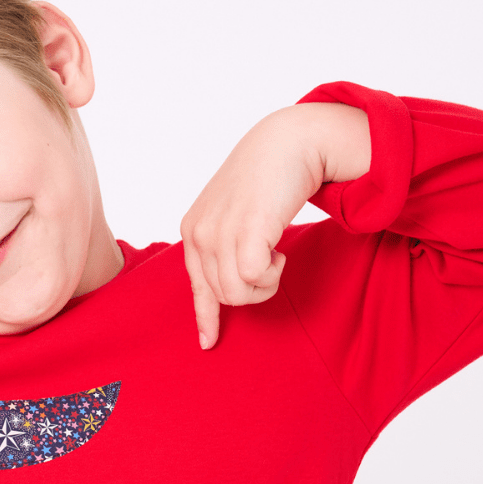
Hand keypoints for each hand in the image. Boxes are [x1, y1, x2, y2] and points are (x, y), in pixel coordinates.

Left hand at [181, 102, 370, 348]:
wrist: (290, 140)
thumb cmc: (270, 177)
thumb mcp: (236, 212)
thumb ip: (225, 243)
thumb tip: (230, 287)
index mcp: (192, 228)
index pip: (196, 284)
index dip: (205, 316)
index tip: (208, 343)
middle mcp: (198, 232)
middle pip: (222, 295)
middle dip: (252, 289)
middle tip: (273, 262)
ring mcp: (217, 233)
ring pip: (237, 294)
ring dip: (264, 284)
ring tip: (277, 255)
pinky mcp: (243, 234)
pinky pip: (253, 280)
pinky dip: (272, 275)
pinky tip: (280, 252)